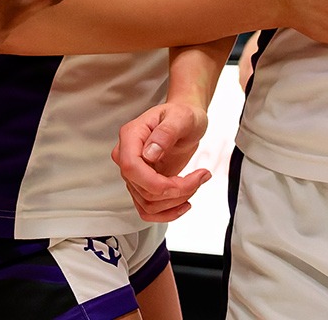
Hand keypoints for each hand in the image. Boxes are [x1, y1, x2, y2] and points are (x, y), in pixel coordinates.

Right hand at [112, 101, 210, 221]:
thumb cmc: (183, 115)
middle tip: (200, 177)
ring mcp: (134, 173)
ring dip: (175, 201)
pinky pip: (148, 209)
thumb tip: (149, 153)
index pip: (131, 168)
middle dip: (176, 191)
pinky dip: (167, 213)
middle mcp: (127, 155)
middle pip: (143, 189)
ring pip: (147, 203)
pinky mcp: (143, 185)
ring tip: (196, 183)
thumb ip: (165, 133)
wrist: (186, 120)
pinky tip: (184, 202)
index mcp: (131, 136)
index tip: (182, 182)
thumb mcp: (182, 117)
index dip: (155, 183)